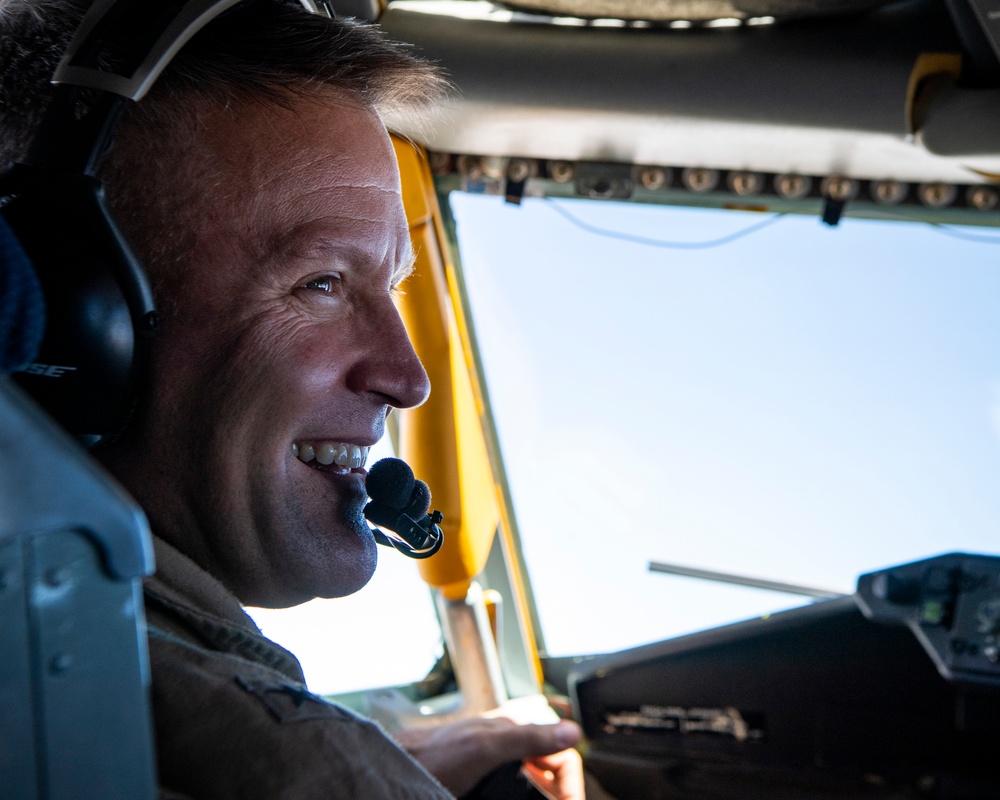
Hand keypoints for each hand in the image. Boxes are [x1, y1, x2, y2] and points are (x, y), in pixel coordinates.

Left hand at [392, 716, 583, 798]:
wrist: (400, 769)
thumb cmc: (434, 757)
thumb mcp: (486, 748)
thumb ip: (529, 737)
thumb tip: (571, 731)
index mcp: (514, 729)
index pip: (562, 752)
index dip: (570, 783)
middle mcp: (508, 742)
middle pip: (550, 768)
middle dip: (558, 791)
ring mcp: (495, 761)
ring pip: (533, 781)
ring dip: (541, 795)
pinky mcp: (481, 778)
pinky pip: (513, 788)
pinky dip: (522, 796)